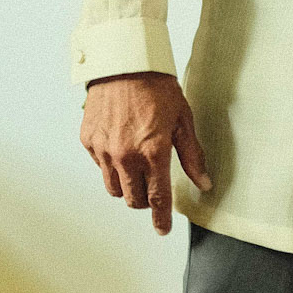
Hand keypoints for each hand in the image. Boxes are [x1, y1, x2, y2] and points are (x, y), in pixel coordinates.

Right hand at [80, 72, 211, 235]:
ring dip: (127, 186)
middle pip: (134, 199)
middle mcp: (125, 156)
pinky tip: (122, 147)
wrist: (124, 62)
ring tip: (137, 168)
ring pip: (113, 188)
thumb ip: (192, 156)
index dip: (161, 219)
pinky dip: (111, 165)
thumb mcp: (183, 121)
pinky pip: (100, 167)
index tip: (163, 229)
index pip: (157, 199)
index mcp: (152, 153)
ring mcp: (103, 149)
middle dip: (146, 200)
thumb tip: (204, 183)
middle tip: (154, 187)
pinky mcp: (88, 140)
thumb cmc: (157, 87)